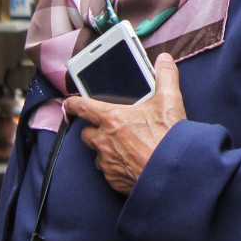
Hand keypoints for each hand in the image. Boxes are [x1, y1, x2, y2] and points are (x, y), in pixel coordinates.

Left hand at [63, 53, 185, 194]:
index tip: (69, 103)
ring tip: (125, 146)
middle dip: (95, 130)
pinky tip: (132, 162)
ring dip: (105, 149)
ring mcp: (107, 162)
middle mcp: (104, 141)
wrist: (171, 172)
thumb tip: (164, 59)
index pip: (82, 108)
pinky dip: (115, 167)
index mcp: (113, 119)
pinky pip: (107, 171)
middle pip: (86, 133)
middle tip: (112, 127)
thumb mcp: (170, 101)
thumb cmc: (168, 137)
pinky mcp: (113, 180)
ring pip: (97, 154)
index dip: (73, 104)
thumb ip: (166, 76)